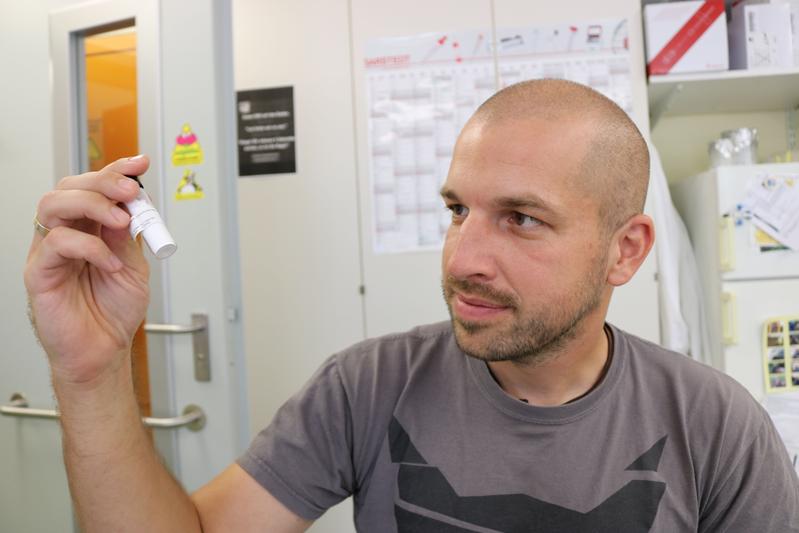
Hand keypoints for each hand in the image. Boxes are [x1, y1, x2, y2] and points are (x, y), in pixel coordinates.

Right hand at [24, 155, 151, 384]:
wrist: (105, 350)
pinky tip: (111, 262)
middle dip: (103, 181)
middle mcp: (66, 234)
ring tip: (121, 221)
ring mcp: (49, 251)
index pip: (95, 188)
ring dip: (92, 204)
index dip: (116, 170)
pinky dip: (89, 247)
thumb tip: (131, 203)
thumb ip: (130, 236)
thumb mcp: (134, 266)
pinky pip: (56, 244)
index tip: (140, 162)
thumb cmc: (114, 311)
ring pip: (53, 205)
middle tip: (130, 192)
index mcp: (90, 228)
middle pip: (69, 187)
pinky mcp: (39, 273)